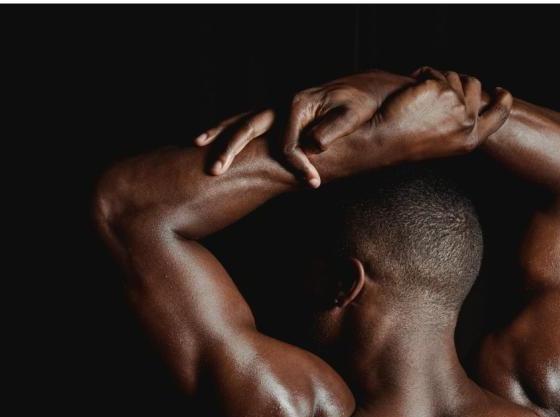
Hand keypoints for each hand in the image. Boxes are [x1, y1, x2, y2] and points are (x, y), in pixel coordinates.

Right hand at [194, 70, 413, 182]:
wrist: (364, 88)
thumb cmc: (362, 103)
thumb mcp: (355, 113)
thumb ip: (335, 129)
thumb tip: (314, 145)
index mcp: (299, 104)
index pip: (288, 142)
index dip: (297, 165)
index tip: (312, 184)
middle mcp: (281, 104)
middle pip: (248, 126)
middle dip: (230, 149)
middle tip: (215, 171)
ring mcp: (276, 108)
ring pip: (240, 120)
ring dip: (219, 134)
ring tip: (195, 146)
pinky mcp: (276, 115)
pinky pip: (246, 122)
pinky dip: (227, 131)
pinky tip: (211, 141)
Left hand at [375, 66, 512, 163]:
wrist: (386, 141)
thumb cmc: (409, 143)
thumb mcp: (445, 142)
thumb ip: (461, 124)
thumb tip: (467, 100)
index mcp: (471, 140)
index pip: (499, 115)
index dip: (503, 100)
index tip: (500, 90)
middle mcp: (467, 122)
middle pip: (474, 85)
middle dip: (457, 81)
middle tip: (438, 87)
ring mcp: (455, 104)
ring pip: (452, 76)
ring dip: (436, 78)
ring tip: (418, 94)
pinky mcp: (440, 88)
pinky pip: (432, 71)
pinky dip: (419, 75)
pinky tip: (409, 90)